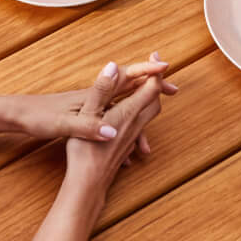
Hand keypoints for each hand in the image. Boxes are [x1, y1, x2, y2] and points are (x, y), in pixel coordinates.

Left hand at [10, 56, 175, 144]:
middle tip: (172, 87)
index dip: (147, 72)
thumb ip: (88, 127)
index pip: (126, 77)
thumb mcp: (63, 126)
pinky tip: (127, 128)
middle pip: (130, 84)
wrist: (17, 115)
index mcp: (93, 95)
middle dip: (152, 84)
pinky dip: (127, 114)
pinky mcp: (86, 111)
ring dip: (142, 100)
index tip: (166, 68)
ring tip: (157, 106)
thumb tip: (112, 132)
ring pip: (124, 97)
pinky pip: (114, 109)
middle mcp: (95, 95)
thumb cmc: (37, 118)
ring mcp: (91, 102)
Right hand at [63, 59, 167, 194]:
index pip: (151, 87)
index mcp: (127, 112)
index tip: (156, 57)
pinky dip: (138, 117)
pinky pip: (139, 129)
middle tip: (152, 71)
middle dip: (155, 85)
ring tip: (143, 91)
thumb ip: (101, 90)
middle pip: (154, 101)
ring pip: (148, 115)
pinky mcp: (125, 148)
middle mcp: (134, 124)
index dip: (156, 70)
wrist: (88, 184)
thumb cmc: (85, 151)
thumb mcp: (88, 115)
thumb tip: (113, 67)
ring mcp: (131, 137)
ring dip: (148, 101)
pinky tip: (126, 119)